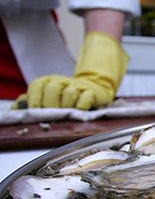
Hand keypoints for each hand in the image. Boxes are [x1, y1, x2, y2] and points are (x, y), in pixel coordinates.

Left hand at [13, 31, 127, 109]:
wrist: (94, 89)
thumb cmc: (66, 97)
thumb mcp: (48, 97)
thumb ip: (32, 102)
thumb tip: (17, 110)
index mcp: (48, 80)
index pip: (37, 86)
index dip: (34, 100)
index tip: (35, 113)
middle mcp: (62, 81)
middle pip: (52, 89)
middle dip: (51, 106)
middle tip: (53, 117)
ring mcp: (78, 86)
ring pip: (69, 94)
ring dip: (67, 108)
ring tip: (67, 116)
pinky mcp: (92, 93)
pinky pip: (85, 100)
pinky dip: (81, 108)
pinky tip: (80, 114)